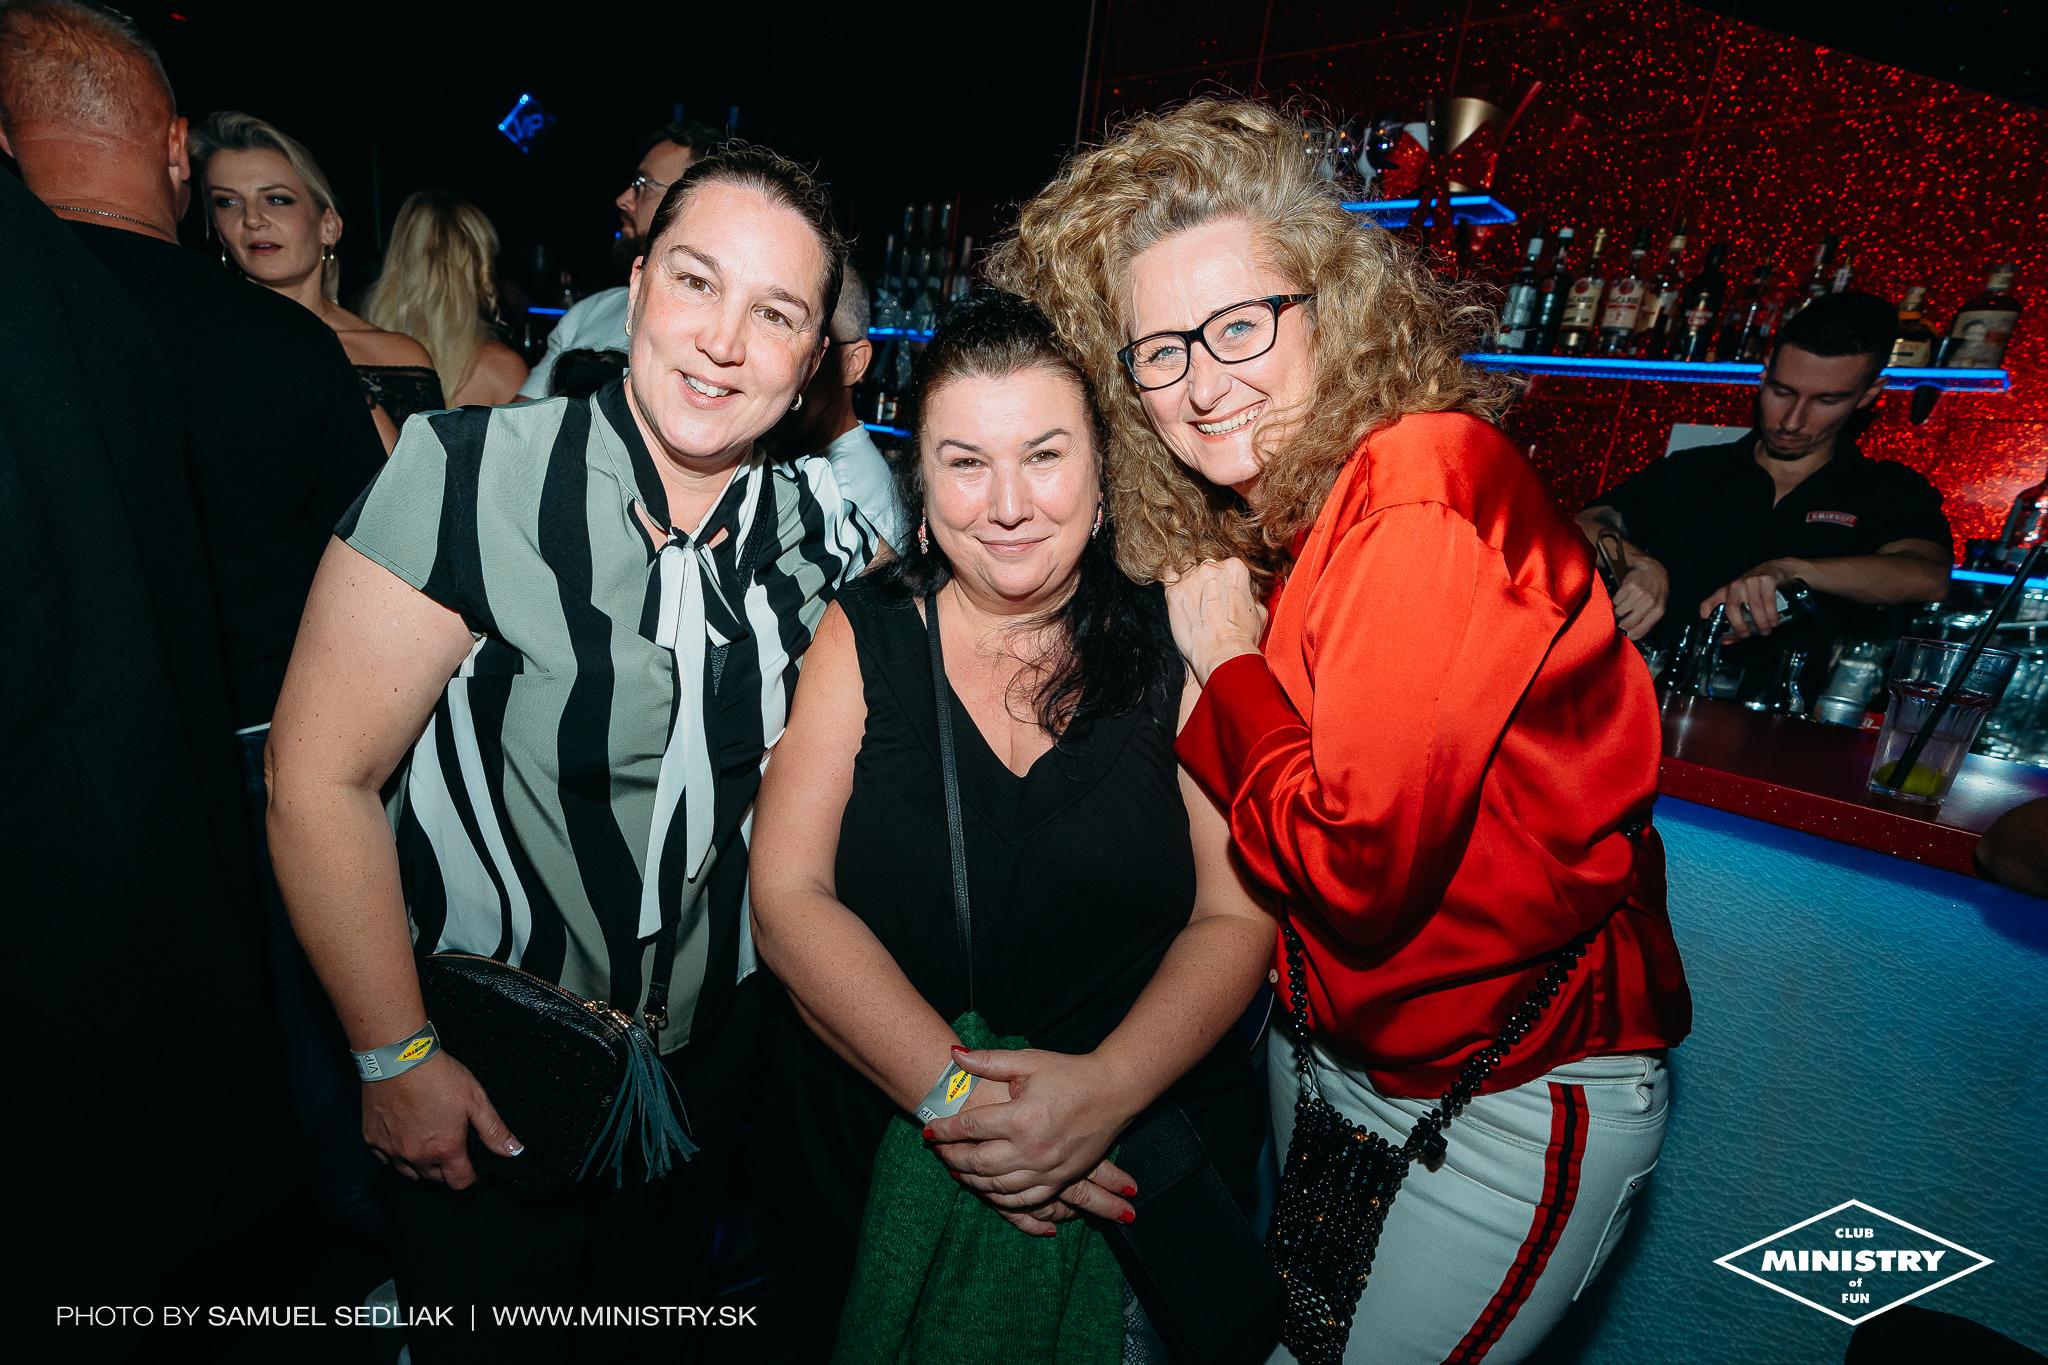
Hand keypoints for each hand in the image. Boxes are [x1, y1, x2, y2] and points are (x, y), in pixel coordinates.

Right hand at [360, 1052, 521, 1189]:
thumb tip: (515, 1151)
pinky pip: (386, 1159)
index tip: (473, 1171)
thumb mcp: (476, 1099)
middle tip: (451, 1152)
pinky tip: (404, 1139)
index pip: (460, 1182)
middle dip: (446, 1171)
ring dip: (422, 1166)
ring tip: (429, 1147)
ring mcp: (392, 1150)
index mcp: (445, 1149)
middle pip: (435, 1179)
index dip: (471, 1179)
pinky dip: (396, 1154)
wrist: (397, 1059)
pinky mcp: (372, 1140)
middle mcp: (417, 1156)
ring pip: (410, 1173)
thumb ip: (494, 1130)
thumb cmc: (439, 1076)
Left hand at [924, 1047, 1139, 1218]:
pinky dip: (1000, 1198)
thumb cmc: (1070, 1073)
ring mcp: (1046, 1169)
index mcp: (1021, 1117)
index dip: (945, 1129)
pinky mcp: (1060, 1180)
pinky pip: (1024, 1200)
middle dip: (952, 1157)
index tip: (928, 1129)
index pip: (970, 1127)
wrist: (1114, 1092)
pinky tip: (988, 1190)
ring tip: (956, 1170)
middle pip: (978, 1162)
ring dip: (971, 1180)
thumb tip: (954, 1056)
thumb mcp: (1029, 1061)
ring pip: (997, 1186)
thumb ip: (989, 1061)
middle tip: (937, 1151)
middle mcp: (1031, 1149)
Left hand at [1163, 558, 1265, 683]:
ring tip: (1193, 598)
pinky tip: (1176, 590)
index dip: (1225, 582)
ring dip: (1190, 581)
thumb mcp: (1259, 611)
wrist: (1223, 654)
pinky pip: (1168, 576)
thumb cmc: (1242, 637)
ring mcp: (1191, 578)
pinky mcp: (1174, 592)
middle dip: (1208, 581)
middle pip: (1207, 567)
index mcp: (1235, 568)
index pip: (1227, 566)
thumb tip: (1247, 596)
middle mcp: (1212, 568)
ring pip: (1187, 569)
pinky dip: (1171, 579)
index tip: (1224, 594)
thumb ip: (1250, 596)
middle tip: (1209, 601)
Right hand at [1609, 556, 1669, 640]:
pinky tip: (1625, 596)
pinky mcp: (1629, 586)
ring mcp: (1639, 594)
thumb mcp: (1658, 608)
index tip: (1625, 635)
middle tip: (1622, 620)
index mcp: (1657, 611)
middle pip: (1626, 624)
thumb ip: (1647, 622)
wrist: (1654, 571)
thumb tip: (1632, 635)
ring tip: (1626, 604)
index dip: (1629, 635)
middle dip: (1621, 623)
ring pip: (1619, 612)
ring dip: (1620, 610)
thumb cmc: (1655, 592)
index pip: (1639, 631)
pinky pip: (1616, 600)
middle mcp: (1649, 603)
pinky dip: (1618, 599)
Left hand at [1700, 559, 1799, 639]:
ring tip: (1766, 630)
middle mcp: (1734, 586)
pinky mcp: (1765, 579)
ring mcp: (1749, 581)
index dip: (1708, 621)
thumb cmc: (1755, 590)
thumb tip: (1727, 641)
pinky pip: (1768, 601)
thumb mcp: (1741, 602)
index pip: (1707, 605)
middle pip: (1731, 609)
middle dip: (1740, 626)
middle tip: (1748, 635)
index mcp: (1724, 593)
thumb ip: (1735, 621)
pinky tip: (1774, 620)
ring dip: (1761, 622)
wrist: (1775, 570)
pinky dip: (1771, 614)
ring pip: (1753, 607)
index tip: (1716, 634)